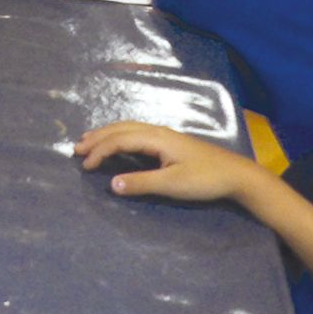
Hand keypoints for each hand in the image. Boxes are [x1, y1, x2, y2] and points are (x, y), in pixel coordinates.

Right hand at [75, 121, 264, 202]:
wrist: (236, 175)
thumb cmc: (204, 179)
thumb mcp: (172, 185)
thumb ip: (140, 183)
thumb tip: (111, 184)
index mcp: (156, 138)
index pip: (119, 140)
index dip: (99, 151)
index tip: (84, 166)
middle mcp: (157, 132)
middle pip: (121, 129)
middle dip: (97, 138)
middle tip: (76, 148)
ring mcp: (164, 135)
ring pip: (128, 128)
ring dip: (107, 134)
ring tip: (89, 141)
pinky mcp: (170, 142)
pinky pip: (136, 133)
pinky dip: (120, 136)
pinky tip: (118, 142)